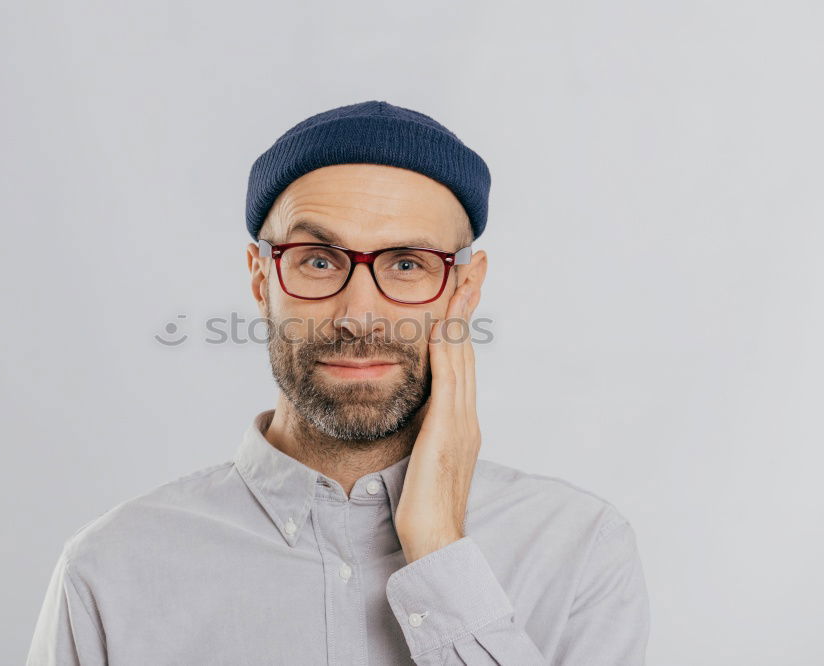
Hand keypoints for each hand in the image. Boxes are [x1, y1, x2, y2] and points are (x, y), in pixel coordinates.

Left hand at [394, 283, 481, 563]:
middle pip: (467, 345)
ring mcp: (460, 422)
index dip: (461, 318)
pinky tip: (440, 322)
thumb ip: (423, 432)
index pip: (460, 357)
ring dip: (462, 311)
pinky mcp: (448, 432)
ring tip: (464, 273)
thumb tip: (413, 413)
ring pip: (462, 354)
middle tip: (474, 261)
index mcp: (458, 419)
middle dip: (470, 301)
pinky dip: (447, 348)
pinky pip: (448, 380)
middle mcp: (465, 414)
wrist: (436, 543)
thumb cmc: (422, 507)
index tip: (462, 284)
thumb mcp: (422, 459)